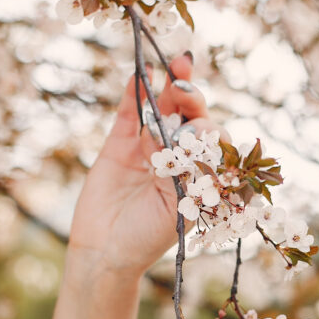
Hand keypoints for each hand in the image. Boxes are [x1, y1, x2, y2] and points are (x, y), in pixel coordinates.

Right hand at [67, 55, 219, 276]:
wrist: (104, 253)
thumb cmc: (149, 238)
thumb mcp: (184, 207)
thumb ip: (193, 170)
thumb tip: (198, 133)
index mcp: (201, 173)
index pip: (214, 140)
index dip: (211, 128)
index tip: (201, 130)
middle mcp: (179, 157)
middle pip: (191, 118)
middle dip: (193, 100)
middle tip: (185, 88)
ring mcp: (149, 147)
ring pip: (163, 109)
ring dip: (171, 86)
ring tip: (178, 65)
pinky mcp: (119, 144)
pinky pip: (129, 112)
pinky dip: (135, 92)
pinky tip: (142, 73)